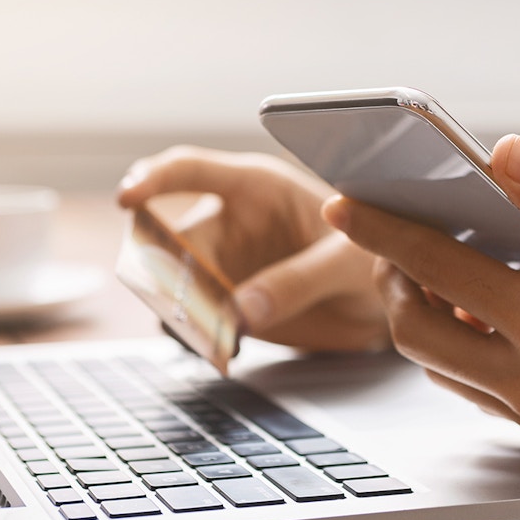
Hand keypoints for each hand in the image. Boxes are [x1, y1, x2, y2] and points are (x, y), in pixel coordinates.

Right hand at [118, 146, 386, 351]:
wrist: (392, 296)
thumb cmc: (379, 250)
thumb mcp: (348, 262)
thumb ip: (298, 280)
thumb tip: (240, 310)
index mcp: (258, 186)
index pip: (190, 170)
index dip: (154, 178)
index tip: (127, 197)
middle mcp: (231, 220)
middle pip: (172, 238)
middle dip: (164, 268)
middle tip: (180, 302)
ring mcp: (226, 264)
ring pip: (174, 283)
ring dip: (176, 308)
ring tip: (208, 333)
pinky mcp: (229, 304)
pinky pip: (195, 320)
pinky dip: (196, 337)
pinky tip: (220, 349)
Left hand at [322, 134, 519, 472]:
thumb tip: (500, 153)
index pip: (437, 269)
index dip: (382, 229)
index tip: (342, 200)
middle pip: (415, 331)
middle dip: (392, 280)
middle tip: (399, 234)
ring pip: (441, 365)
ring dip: (424, 315)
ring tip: (443, 262)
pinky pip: (476, 386)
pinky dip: (461, 343)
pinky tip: (488, 303)